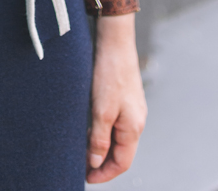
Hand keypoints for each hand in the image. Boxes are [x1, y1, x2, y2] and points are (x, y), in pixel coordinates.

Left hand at [86, 17, 146, 182]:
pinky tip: (88, 126)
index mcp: (134, 127)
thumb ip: (99, 138)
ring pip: (117, 137)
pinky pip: (114, 122)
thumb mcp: (101, 109)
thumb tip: (96, 162)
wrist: (114, 40)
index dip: (105, 174)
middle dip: (102, 162)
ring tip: (81, 148)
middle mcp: (136, 120)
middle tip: (81, 166)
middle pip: (120, 151)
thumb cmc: (110, 73)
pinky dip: (102, 130)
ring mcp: (131, 108)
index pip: (122, 162)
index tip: (87, 178)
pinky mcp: (124, 97)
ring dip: (101, 145)